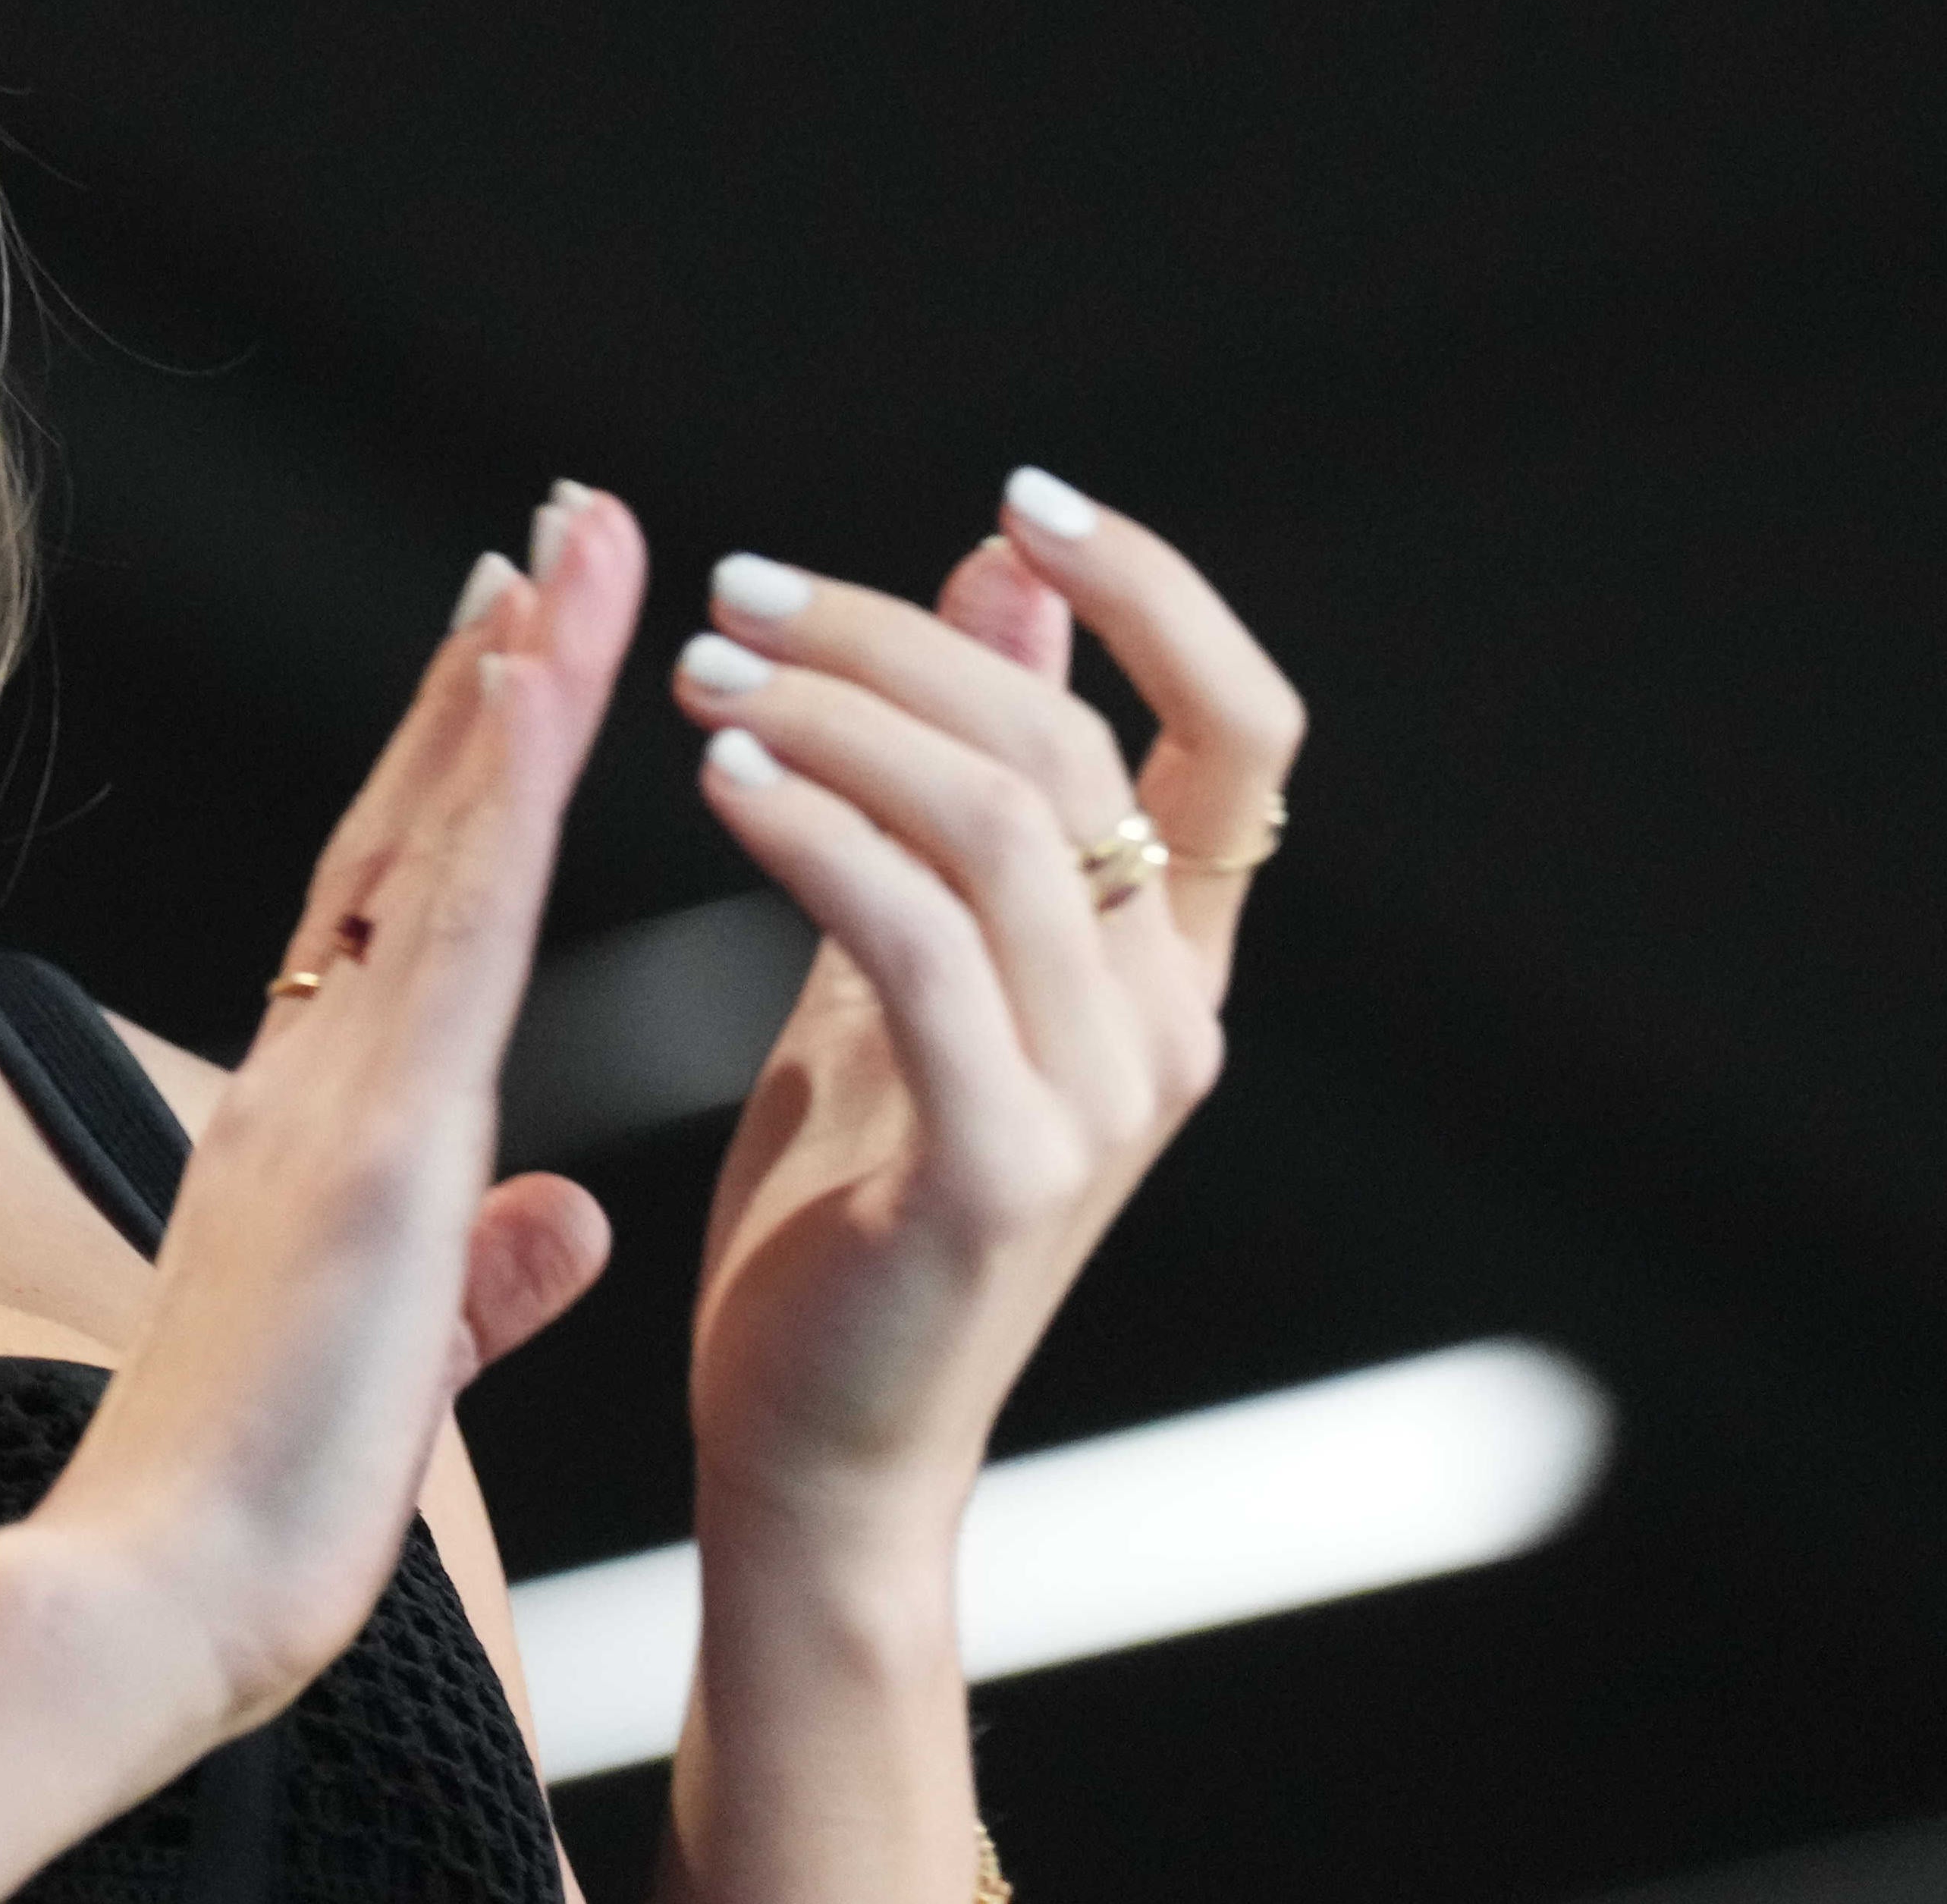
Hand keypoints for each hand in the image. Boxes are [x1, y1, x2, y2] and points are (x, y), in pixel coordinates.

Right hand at [28, 493, 643, 1729]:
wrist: (165, 1601)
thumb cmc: (262, 1504)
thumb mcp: (406, 1361)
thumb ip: (483, 1280)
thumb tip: (558, 1223)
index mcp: (322, 1119)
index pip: (405, 901)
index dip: (458, 766)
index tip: (518, 644)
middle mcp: (313, 1070)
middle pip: (415, 827)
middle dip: (492, 670)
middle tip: (559, 528)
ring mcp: (334, 1093)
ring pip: (438, 844)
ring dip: (510, 684)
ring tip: (573, 546)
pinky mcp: (371, 1148)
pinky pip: (452, 941)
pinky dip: (494, 802)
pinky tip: (536, 687)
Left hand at [665, 469, 1300, 1557]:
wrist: (814, 1447)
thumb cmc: (848, 1205)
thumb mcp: (912, 952)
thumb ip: (976, 778)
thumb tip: (1011, 576)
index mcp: (1167, 963)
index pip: (1244, 732)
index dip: (1157, 593)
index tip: (1019, 500)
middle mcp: (1170, 1022)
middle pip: (1076, 748)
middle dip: (896, 640)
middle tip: (738, 596)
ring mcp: (1103, 1101)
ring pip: (1007, 824)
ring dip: (837, 717)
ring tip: (702, 677)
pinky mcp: (1006, 1169)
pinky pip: (920, 947)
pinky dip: (819, 836)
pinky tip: (724, 782)